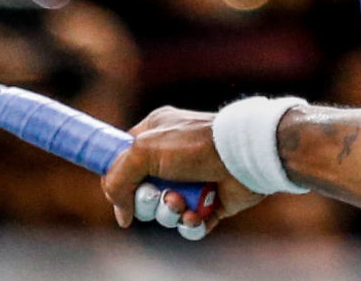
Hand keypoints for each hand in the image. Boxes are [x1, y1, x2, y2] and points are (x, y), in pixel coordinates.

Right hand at [99, 106, 261, 236]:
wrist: (242, 157)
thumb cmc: (195, 145)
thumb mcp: (144, 150)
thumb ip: (118, 178)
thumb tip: (122, 213)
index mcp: (154, 135)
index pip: (124, 160)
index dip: (119, 179)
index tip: (119, 191)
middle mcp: (171, 158)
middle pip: (143, 192)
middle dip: (149, 201)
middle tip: (159, 194)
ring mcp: (192, 181)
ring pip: (165, 211)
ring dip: (170, 213)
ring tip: (182, 203)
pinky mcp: (210, 202)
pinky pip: (190, 224)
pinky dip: (191, 224)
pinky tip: (198, 214)